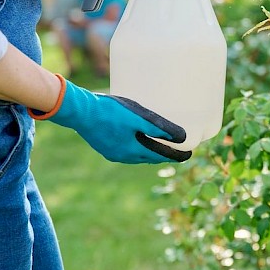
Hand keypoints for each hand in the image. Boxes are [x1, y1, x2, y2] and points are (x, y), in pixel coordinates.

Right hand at [28, 75, 191, 163]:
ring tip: (159, 145)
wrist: (80, 111)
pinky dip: (136, 147)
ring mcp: (112, 152)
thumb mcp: (138, 117)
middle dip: (163, 154)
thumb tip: (181, 137)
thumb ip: (159, 128)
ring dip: (149, 152)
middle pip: (149, 157)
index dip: (175, 155)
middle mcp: (123, 156)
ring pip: (136, 155)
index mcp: (133, 151)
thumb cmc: (110, 112)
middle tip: (176, 150)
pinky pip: (125, 150)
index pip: (161, 156)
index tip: (188, 155)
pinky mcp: (104, 146)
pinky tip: (136, 140)